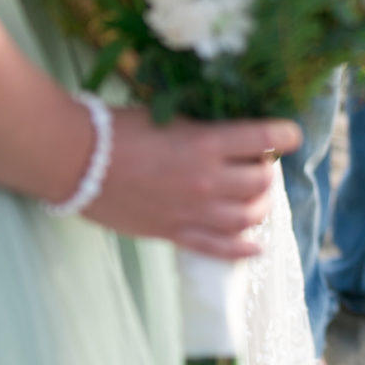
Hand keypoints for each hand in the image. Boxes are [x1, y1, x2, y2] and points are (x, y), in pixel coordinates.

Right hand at [86, 111, 301, 260]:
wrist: (74, 160)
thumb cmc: (117, 128)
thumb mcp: (168, 116)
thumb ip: (203, 129)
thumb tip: (232, 135)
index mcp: (206, 142)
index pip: (266, 138)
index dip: (286, 135)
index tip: (291, 135)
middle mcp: (207, 179)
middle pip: (262, 181)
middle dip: (269, 170)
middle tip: (260, 163)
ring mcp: (192, 211)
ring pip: (248, 217)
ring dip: (261, 206)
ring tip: (258, 197)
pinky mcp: (174, 233)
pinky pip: (219, 249)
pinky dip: (243, 249)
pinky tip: (257, 246)